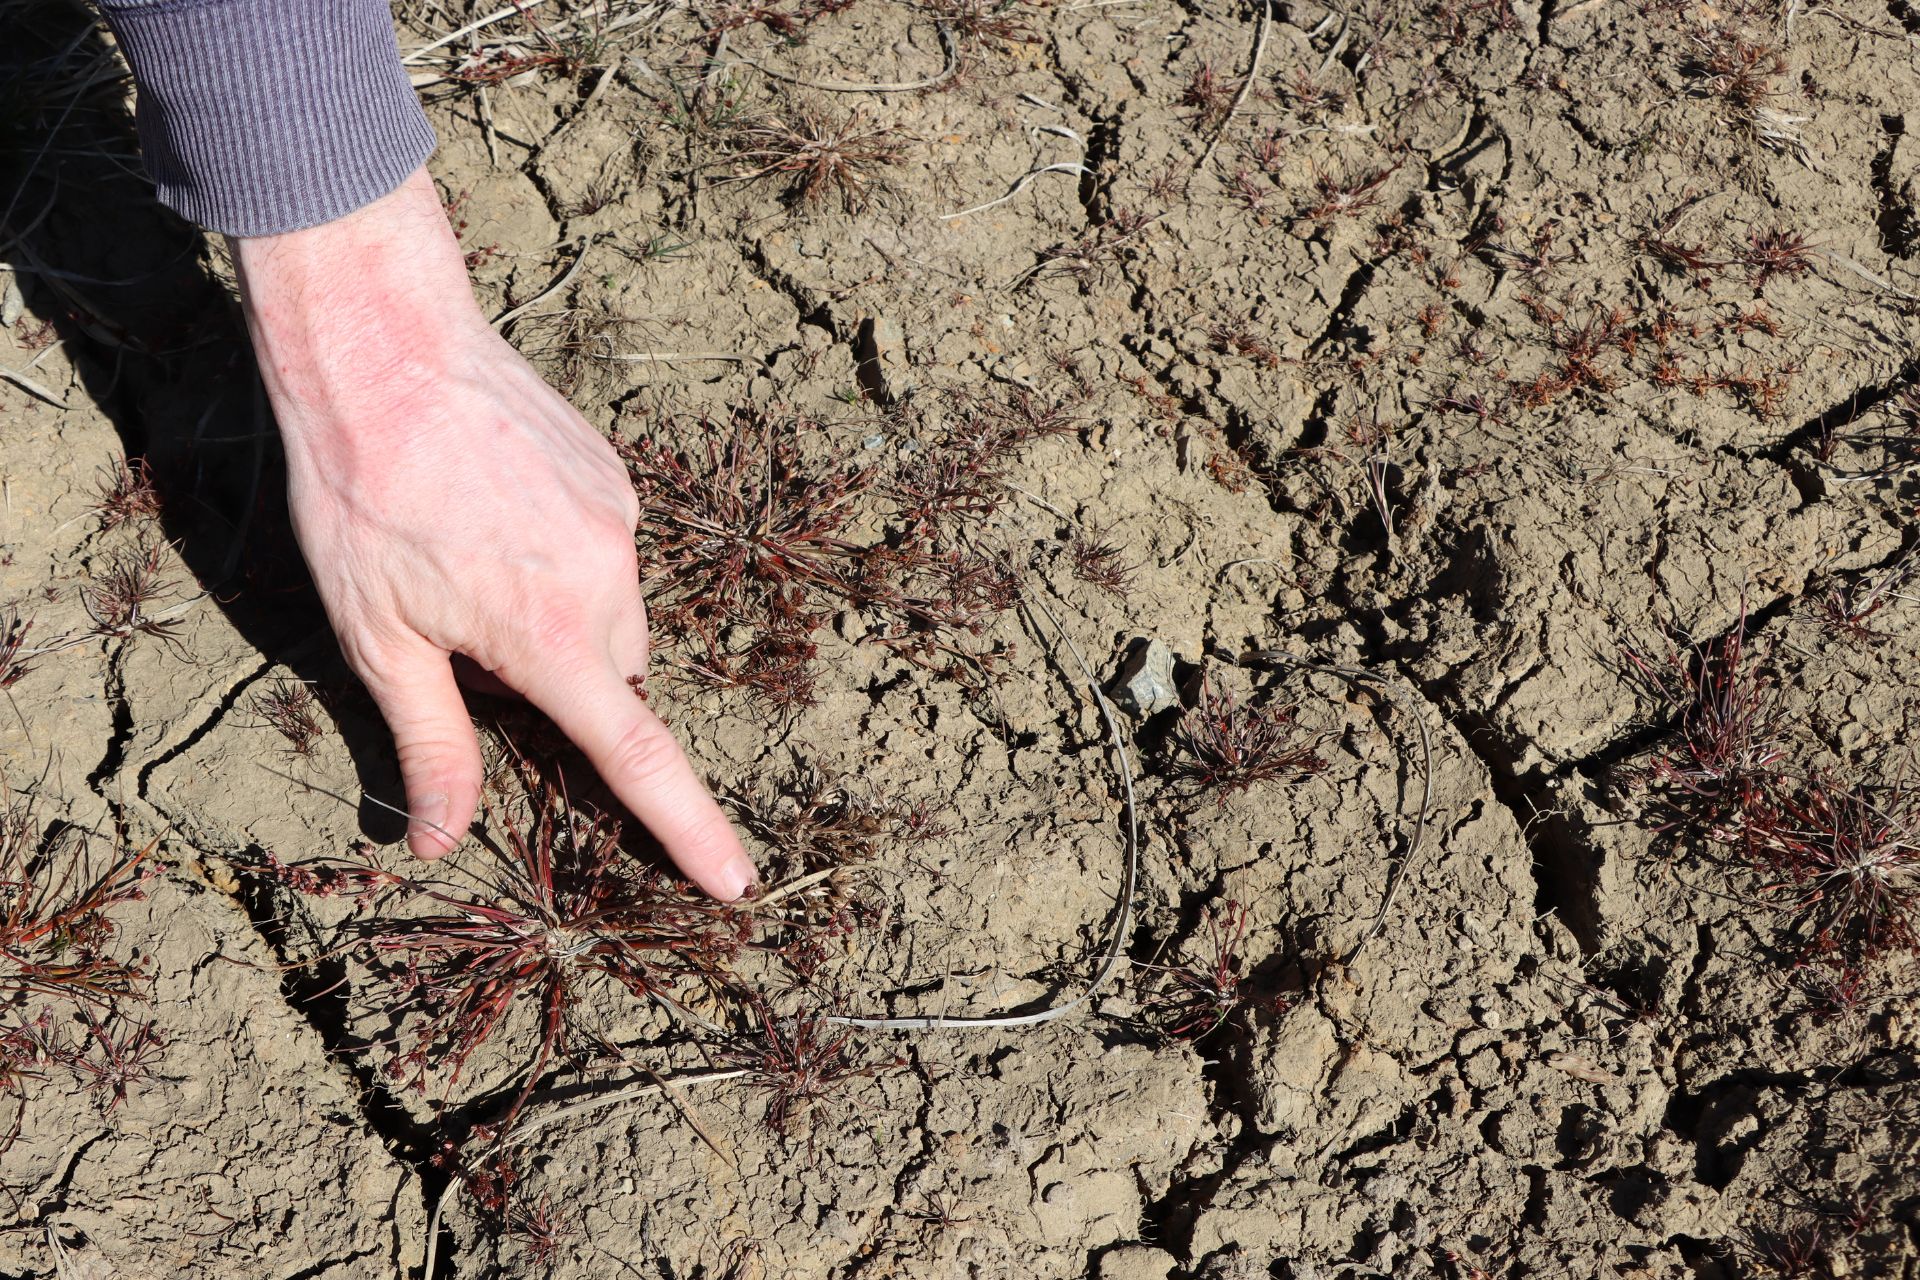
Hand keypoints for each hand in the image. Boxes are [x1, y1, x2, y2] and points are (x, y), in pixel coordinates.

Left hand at [230, 168, 754, 900]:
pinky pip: (610, 549)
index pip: (636, 757)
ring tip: (478, 560)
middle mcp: (607, 584)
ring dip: (568, 617)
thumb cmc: (363, 497)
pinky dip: (568, 557)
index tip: (737, 882)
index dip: (688, 828)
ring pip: (615, 614)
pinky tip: (498, 511)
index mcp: (551, 637)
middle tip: (474, 639)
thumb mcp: (378, 638)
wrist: (387, 348)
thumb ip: (429, 744)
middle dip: (568, 684)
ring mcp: (620, 524)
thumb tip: (439, 839)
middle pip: (617, 679)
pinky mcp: (616, 478)